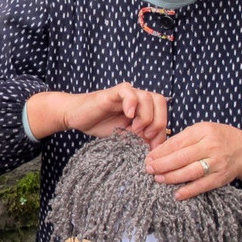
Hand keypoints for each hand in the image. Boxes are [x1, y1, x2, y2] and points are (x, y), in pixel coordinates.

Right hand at [26, 84, 167, 143]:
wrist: (78, 116)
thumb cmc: (101, 125)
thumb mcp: (126, 137)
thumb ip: (141, 140)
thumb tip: (158, 150)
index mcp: (143, 108)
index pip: (163, 114)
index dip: (162, 130)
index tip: (154, 147)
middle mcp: (138, 99)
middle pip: (160, 101)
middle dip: (158, 121)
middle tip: (146, 136)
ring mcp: (126, 94)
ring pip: (147, 96)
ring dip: (146, 116)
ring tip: (135, 129)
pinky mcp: (114, 92)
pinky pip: (128, 91)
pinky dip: (132, 102)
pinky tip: (128, 115)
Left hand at [146, 122, 241, 200]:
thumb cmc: (218, 138)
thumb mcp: (201, 130)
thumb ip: (183, 138)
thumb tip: (158, 150)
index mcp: (203, 132)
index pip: (177, 142)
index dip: (160, 151)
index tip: (148, 157)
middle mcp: (210, 147)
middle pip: (181, 157)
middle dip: (162, 164)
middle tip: (149, 169)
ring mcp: (217, 163)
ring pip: (190, 172)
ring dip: (172, 177)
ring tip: (158, 178)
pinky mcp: (220, 178)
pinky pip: (202, 185)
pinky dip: (189, 191)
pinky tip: (176, 194)